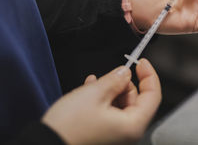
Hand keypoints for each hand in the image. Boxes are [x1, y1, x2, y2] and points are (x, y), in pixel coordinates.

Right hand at [42, 59, 160, 144]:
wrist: (44, 144)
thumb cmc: (69, 126)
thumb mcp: (94, 94)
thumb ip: (115, 80)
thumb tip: (125, 72)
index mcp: (132, 125)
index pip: (153, 96)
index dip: (149, 76)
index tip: (141, 62)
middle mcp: (127, 134)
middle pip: (138, 100)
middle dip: (125, 83)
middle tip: (113, 73)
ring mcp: (116, 136)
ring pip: (122, 105)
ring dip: (112, 90)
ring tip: (96, 82)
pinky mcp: (104, 135)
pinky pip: (110, 113)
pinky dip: (104, 99)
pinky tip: (91, 89)